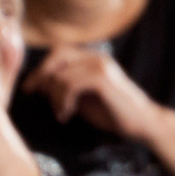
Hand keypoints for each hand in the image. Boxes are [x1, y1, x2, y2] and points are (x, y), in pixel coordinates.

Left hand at [23, 46, 160, 141]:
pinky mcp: (102, 80)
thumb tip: (40, 84)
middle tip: (33, 95)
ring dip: (54, 97)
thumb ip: (66, 88)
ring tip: (61, 114)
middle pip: (56, 55)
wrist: (144, 123)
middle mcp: (96, 57)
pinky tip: (68, 114)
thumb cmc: (114, 114)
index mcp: (93, 59)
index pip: (58, 52)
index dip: (41, 68)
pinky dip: (63, 101)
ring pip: (61, 75)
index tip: (30, 88)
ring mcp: (100, 66)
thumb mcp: (84, 98)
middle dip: (41, 76)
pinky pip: (70, 85)